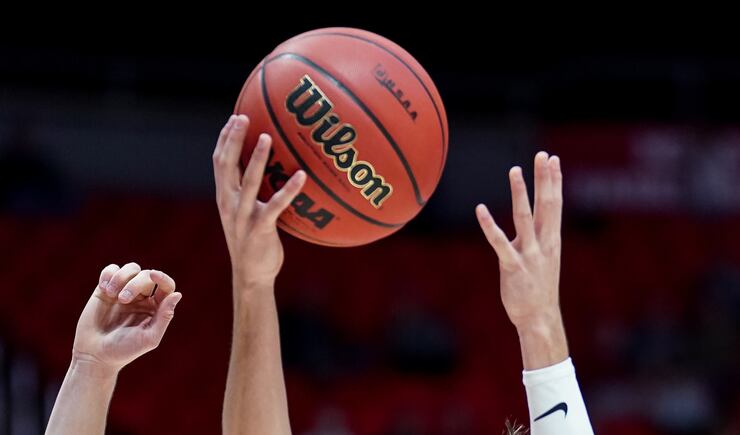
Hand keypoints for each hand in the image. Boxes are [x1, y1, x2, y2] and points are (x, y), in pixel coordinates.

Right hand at [72, 263, 181, 373]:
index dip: (163, 277)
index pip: (166, 286)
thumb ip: (164, 316)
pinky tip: (104, 288)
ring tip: (112, 294)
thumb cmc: (124, 350)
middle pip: (146, 276)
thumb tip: (177, 294)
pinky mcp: (105, 290)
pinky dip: (109, 274)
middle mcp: (142, 297)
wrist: (94, 355)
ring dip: (122, 277)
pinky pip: (111, 270)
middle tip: (122, 299)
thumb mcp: (148, 337)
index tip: (153, 275)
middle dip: (135, 283)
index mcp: (156, 308)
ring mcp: (123, 291)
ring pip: (131, 269)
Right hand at [213, 114, 305, 290]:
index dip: (225, 139)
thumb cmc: (254, 241)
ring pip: (248, 181)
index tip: (235, 117)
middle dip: (234, 139)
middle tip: (244, 117)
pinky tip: (302, 175)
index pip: (219, 162)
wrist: (252, 275)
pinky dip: (290, 189)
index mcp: (224, 197)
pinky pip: (276, 205)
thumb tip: (268, 168)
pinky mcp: (260, 228)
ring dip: (256, 158)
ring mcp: (243, 216)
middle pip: (226, 165)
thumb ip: (250, 192)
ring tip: (267, 137)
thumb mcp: (246, 213)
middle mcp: (229, 203)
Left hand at [476, 151, 567, 368]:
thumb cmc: (538, 285)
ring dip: (520, 193)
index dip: (554, 180)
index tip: (553, 159)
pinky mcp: (513, 266)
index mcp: (552, 239)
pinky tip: (480, 209)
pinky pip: (500, 243)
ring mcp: (530, 254)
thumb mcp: (544, 256)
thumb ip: (540, 235)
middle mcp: (544, 243)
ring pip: (524, 217)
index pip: (555, 203)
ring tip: (515, 170)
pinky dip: (489, 226)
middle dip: (545, 178)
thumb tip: (536, 217)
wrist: (539, 316)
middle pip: (546, 204)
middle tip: (543, 155)